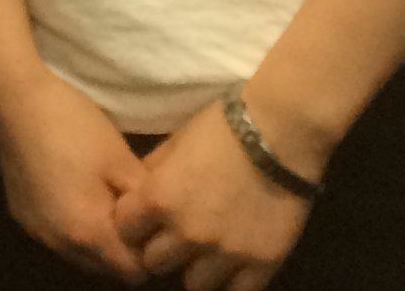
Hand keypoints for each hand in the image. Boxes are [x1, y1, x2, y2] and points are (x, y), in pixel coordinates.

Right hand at [0, 67, 148, 280]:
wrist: (16, 99)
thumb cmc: (74, 127)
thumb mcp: (122, 161)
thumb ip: (145, 204)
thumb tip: (157, 225)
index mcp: (88, 233)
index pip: (132, 273)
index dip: (149, 252)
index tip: (153, 224)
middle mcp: (59, 243)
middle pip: (105, 269)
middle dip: (123, 249)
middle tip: (130, 210)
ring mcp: (36, 231)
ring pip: (80, 255)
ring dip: (96, 239)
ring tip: (103, 199)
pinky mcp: (21, 215)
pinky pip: (57, 236)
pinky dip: (72, 226)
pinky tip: (73, 190)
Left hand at [115, 103, 313, 290]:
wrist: (279, 132)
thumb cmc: (220, 128)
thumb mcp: (174, 143)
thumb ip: (153, 174)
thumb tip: (138, 194)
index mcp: (158, 199)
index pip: (125, 230)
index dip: (134, 224)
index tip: (144, 220)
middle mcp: (187, 232)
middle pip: (155, 262)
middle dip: (160, 248)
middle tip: (175, 236)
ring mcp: (225, 253)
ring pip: (193, 285)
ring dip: (194, 268)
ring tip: (205, 252)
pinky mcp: (261, 264)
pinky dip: (230, 281)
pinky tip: (231, 265)